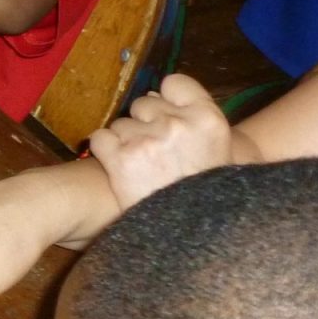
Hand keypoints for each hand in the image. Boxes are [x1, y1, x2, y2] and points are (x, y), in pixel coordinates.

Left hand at [88, 73, 231, 209]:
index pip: (175, 83)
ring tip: (141, 168)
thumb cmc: (205, 194)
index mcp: (209, 119)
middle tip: (154, 152)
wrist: (189, 236)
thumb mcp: (217, 152)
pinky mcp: (120, 159)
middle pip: (143, 103)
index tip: (166, 116)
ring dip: (124, 141)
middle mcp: (177, 124)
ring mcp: (147, 141)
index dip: (167, 98)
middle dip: (144, 123)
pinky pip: (100, 138)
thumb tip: (155, 95)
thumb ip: (192, 119)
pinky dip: (105, 152)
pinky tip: (120, 170)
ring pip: (121, 123)